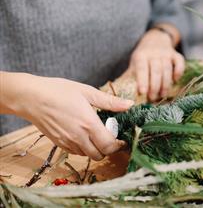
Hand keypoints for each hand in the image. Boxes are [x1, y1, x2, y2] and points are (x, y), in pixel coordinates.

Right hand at [0, 72, 132, 159]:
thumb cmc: (58, 91)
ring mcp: (67, 142)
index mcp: (88, 124)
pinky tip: (84, 135)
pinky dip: (84, 148)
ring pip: (88, 155)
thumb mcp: (87, 91)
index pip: (109, 146)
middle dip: (109, 149)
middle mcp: (78, 136)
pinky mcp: (58, 143)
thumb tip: (129, 105)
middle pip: (100, 155)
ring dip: (96, 149)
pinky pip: (76, 152)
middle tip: (111, 137)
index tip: (122, 139)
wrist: (30, 97)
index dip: (119, 145)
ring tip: (97, 135)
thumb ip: (110, 101)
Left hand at [129, 29, 184, 100]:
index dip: (142, 80)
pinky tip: (175, 80)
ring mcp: (166, 53)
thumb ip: (130, 77)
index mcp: (141, 56)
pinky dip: (178, 72)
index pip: (142, 68)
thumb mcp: (134, 64)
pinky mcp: (175, 54)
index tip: (142, 92)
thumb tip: (121, 94)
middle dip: (154, 86)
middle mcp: (154, 53)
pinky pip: (179, 62)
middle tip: (152, 98)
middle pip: (156, 70)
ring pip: (167, 69)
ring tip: (162, 95)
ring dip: (166, 84)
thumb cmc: (142, 57)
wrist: (155, 39)